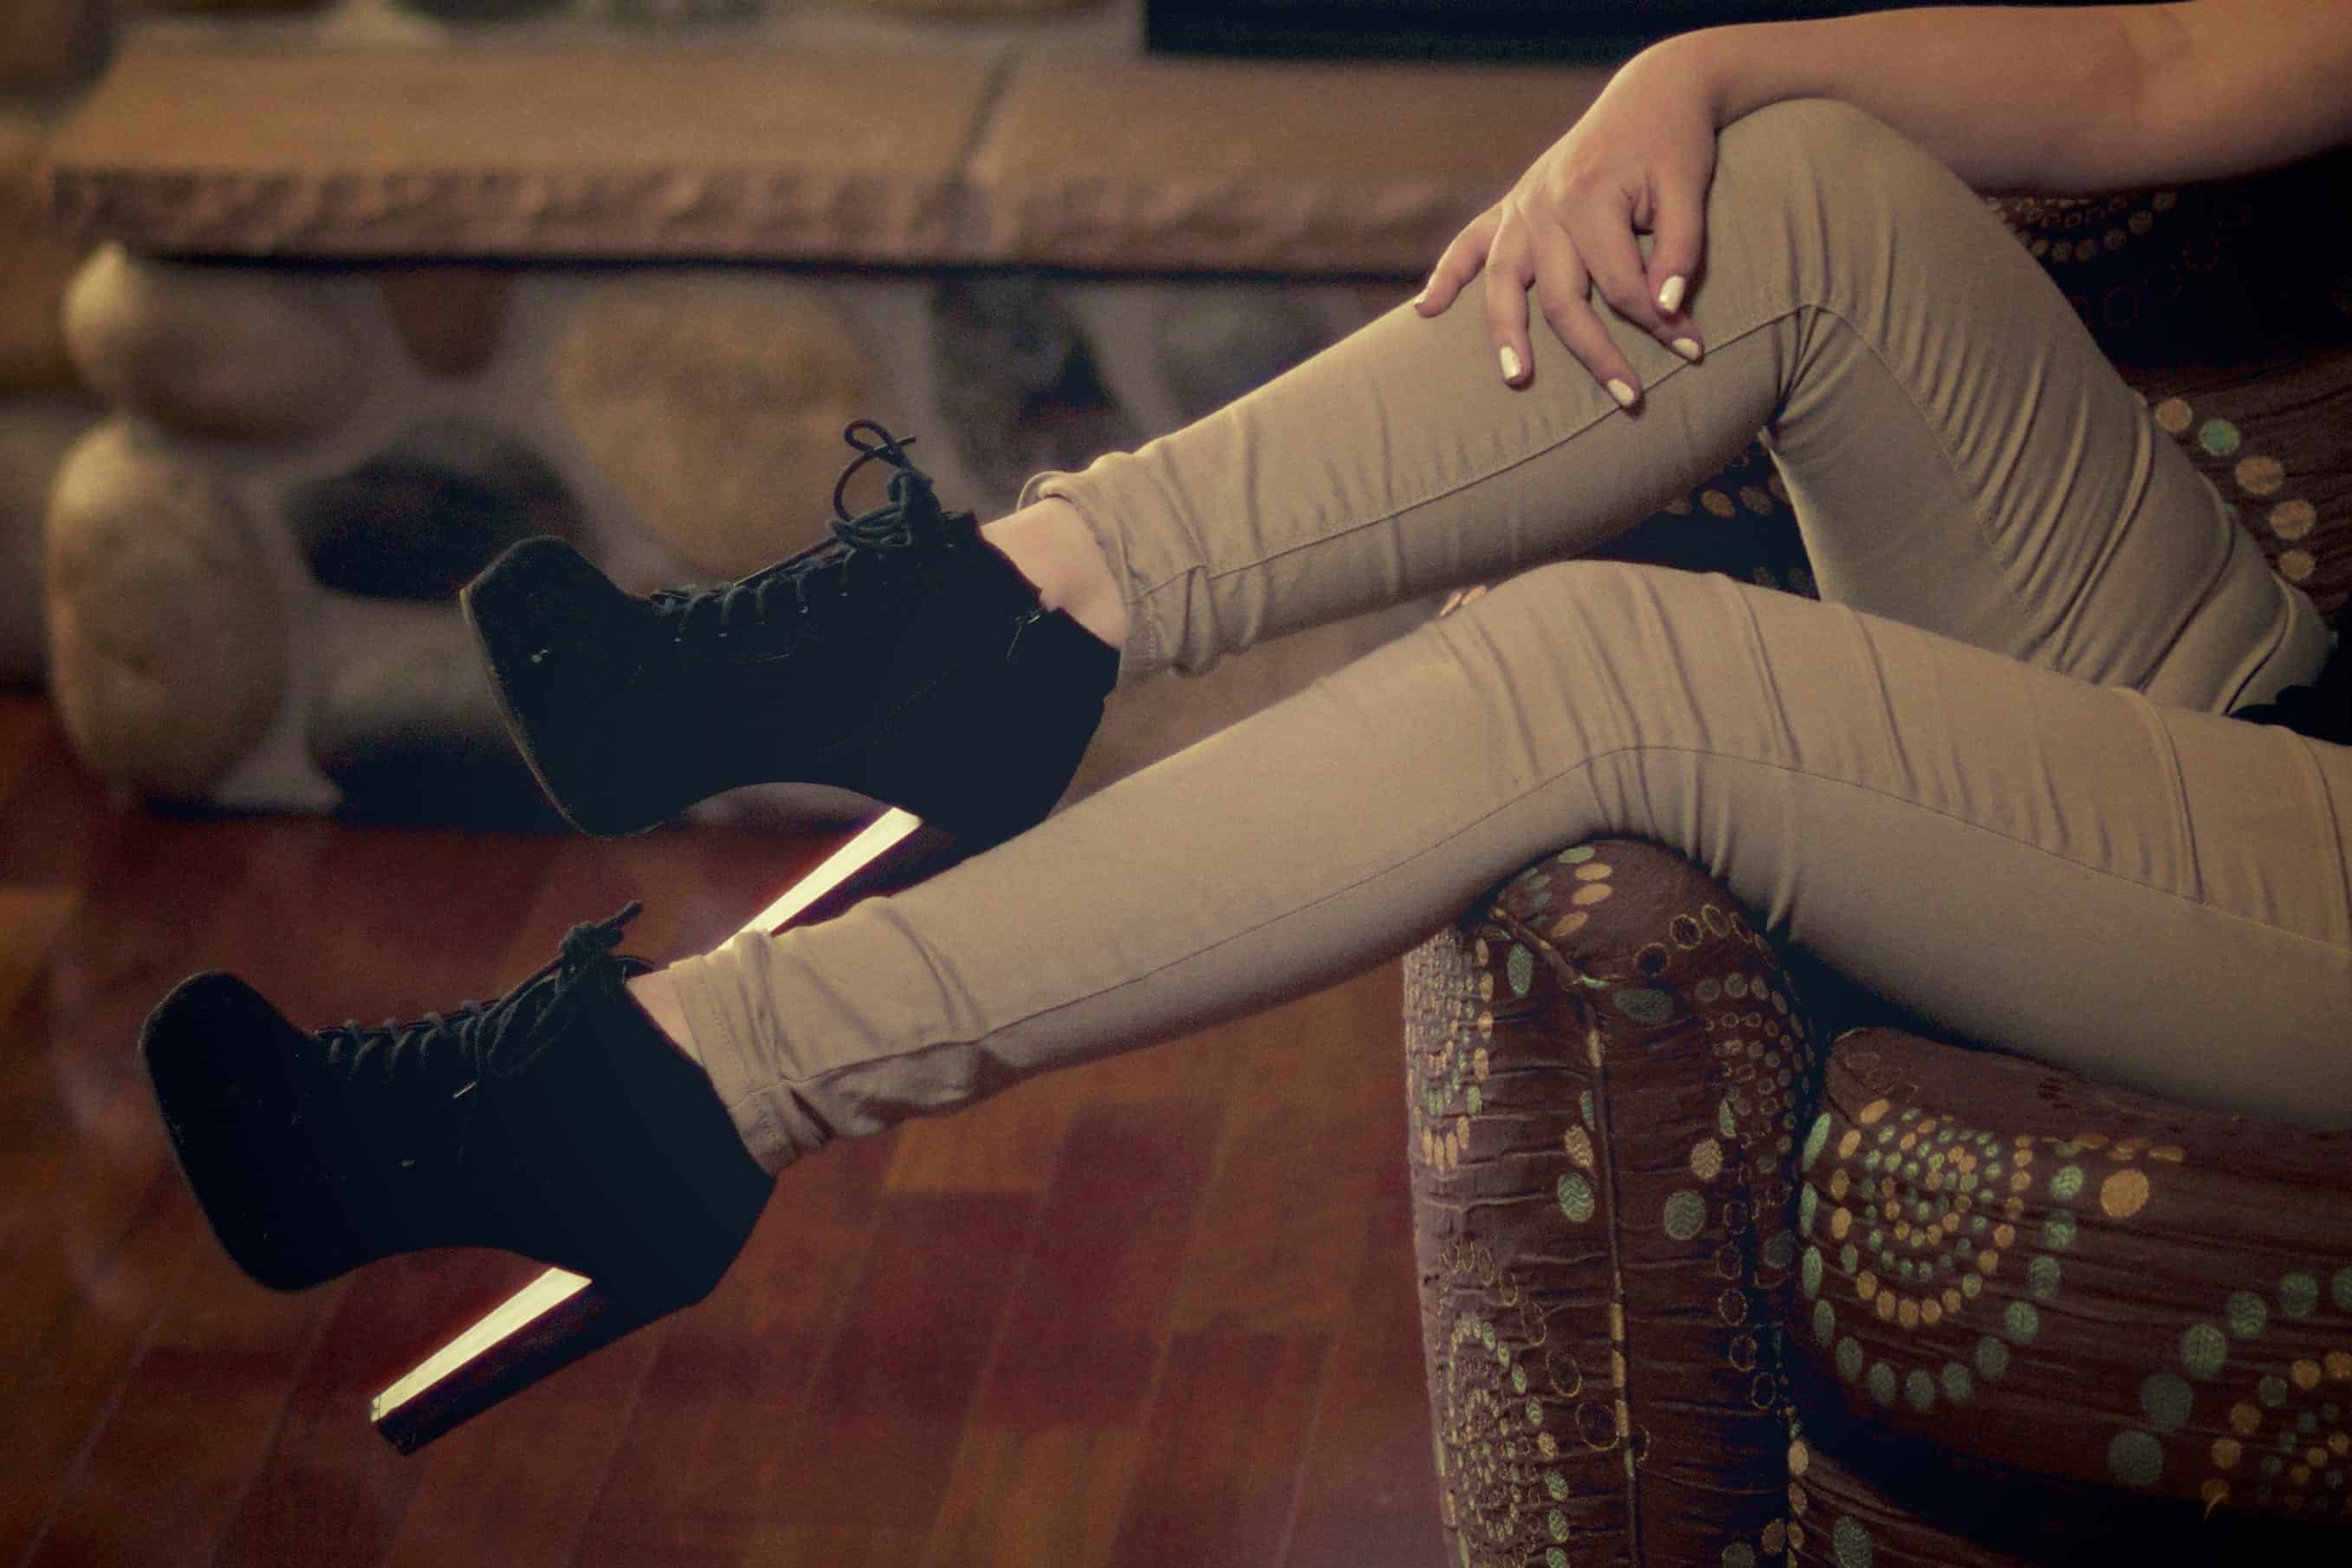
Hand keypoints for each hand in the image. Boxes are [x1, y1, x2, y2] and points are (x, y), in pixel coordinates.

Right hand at [1415, 47, 1717, 403]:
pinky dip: (1445, 275)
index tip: (1693, 350)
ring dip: (1505, 334)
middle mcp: (1542, 206)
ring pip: (1504, 284)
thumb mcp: (1689, 188)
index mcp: (1587, 197)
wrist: (1651, 92)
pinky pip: (1468, 245)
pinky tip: (1424, 311)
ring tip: (1516, 378)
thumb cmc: (1674, 142)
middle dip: (1598, 353)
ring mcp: (1520, 207)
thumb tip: (1668, 308)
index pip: (1620, 284)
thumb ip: (1681, 250)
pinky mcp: (1510, 207)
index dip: (1658, 321)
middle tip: (1631, 400)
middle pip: (1561, 299)